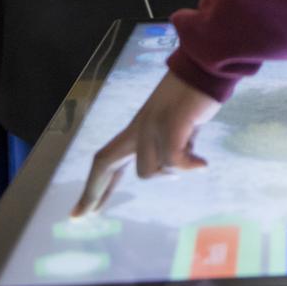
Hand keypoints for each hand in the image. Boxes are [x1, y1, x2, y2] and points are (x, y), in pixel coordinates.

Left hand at [72, 71, 219, 216]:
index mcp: (138, 128)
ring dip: (171, 172)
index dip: (96, 187)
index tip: (82, 211)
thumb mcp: (177, 126)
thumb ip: (172, 145)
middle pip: (105, 162)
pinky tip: (202, 164)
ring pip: (147, 170)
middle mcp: (138, 128)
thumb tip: (177, 166)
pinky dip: (190, 165)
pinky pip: (173, 161)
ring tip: (194, 161)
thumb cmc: (194, 95)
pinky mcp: (169, 127)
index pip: (109, 160)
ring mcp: (152, 127)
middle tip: (81, 217)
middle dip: (92, 191)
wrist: (204, 69)